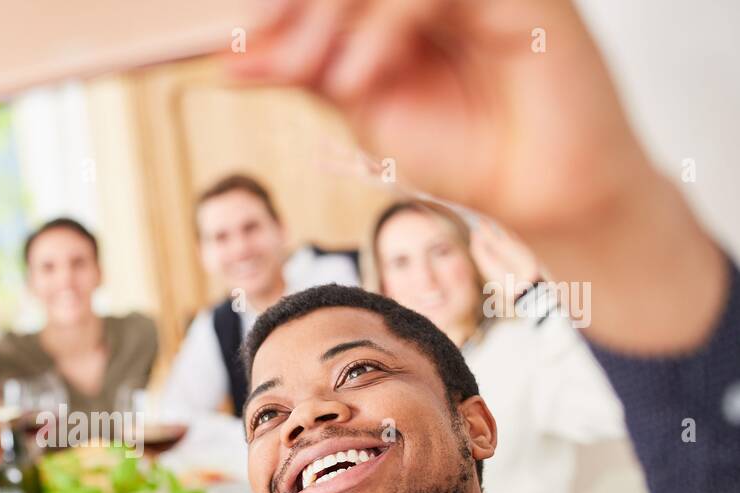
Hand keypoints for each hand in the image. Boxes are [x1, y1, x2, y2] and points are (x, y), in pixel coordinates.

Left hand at [235, 1, 725, 360]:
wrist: (541, 194)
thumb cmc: (467, 150)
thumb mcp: (367, 108)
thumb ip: (309, 73)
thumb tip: (231, 59)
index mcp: (399, 2)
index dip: (282, 7)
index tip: (236, 45)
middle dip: (301, 5)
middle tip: (272, 54)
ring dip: (335, 12)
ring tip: (325, 78)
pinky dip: (384, 24)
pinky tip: (362, 79)